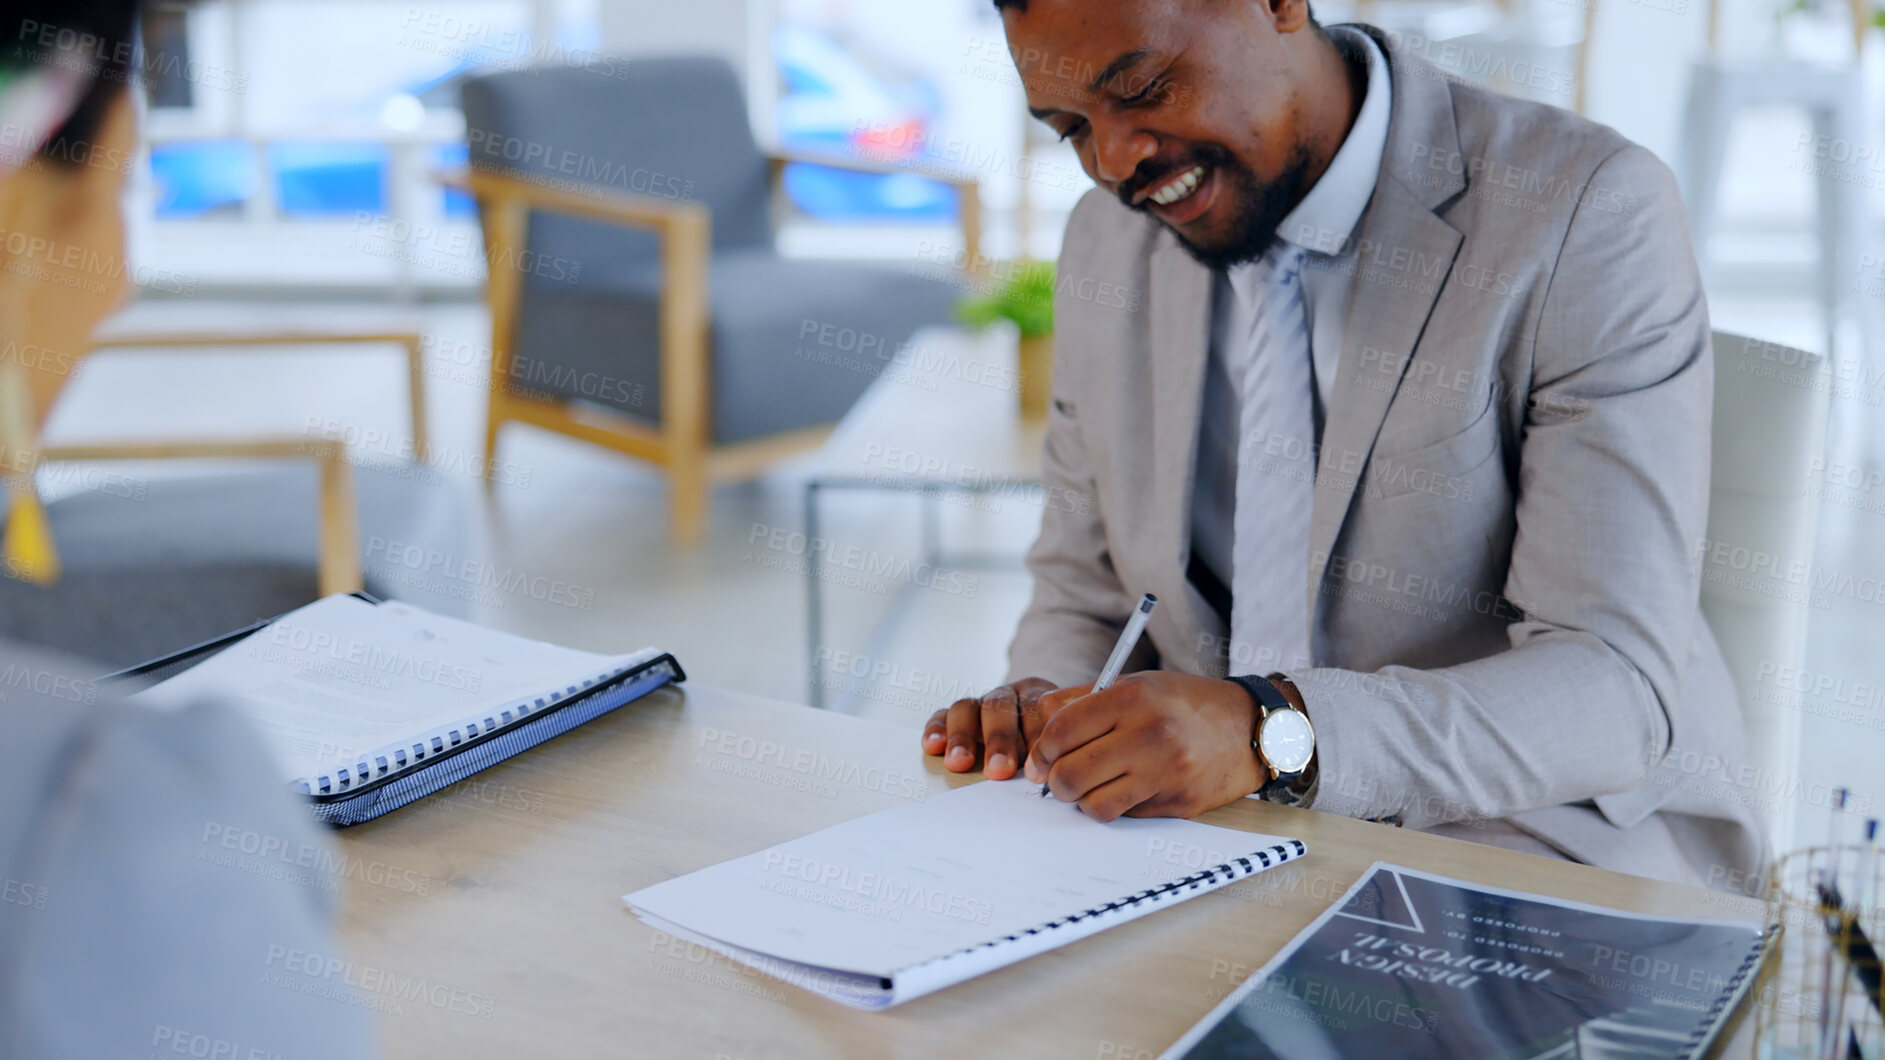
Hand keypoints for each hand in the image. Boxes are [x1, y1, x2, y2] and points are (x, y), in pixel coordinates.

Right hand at [922, 677, 1060, 779]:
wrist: (1038, 719)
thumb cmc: (1051, 738)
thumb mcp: (1062, 734)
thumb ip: (1058, 747)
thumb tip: (1052, 771)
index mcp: (1038, 695)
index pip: (1035, 707)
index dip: (1035, 735)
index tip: (1036, 765)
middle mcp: (1007, 696)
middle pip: (999, 707)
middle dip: (998, 740)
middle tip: (999, 770)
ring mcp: (980, 703)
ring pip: (967, 708)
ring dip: (962, 736)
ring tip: (960, 763)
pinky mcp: (958, 714)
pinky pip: (942, 715)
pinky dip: (936, 729)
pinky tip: (933, 747)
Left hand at [1025, 671, 1262, 821]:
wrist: (1249, 727)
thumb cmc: (1185, 702)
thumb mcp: (1136, 683)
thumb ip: (1083, 701)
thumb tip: (1038, 737)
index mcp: (1133, 698)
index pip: (1062, 732)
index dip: (1042, 752)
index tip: (1040, 760)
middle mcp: (1149, 735)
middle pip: (1071, 775)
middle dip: (1056, 783)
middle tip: (1060, 778)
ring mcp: (1166, 773)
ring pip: (1094, 805)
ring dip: (1084, 801)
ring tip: (1091, 786)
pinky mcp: (1178, 803)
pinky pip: (1125, 815)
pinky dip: (1116, 806)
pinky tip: (1126, 788)